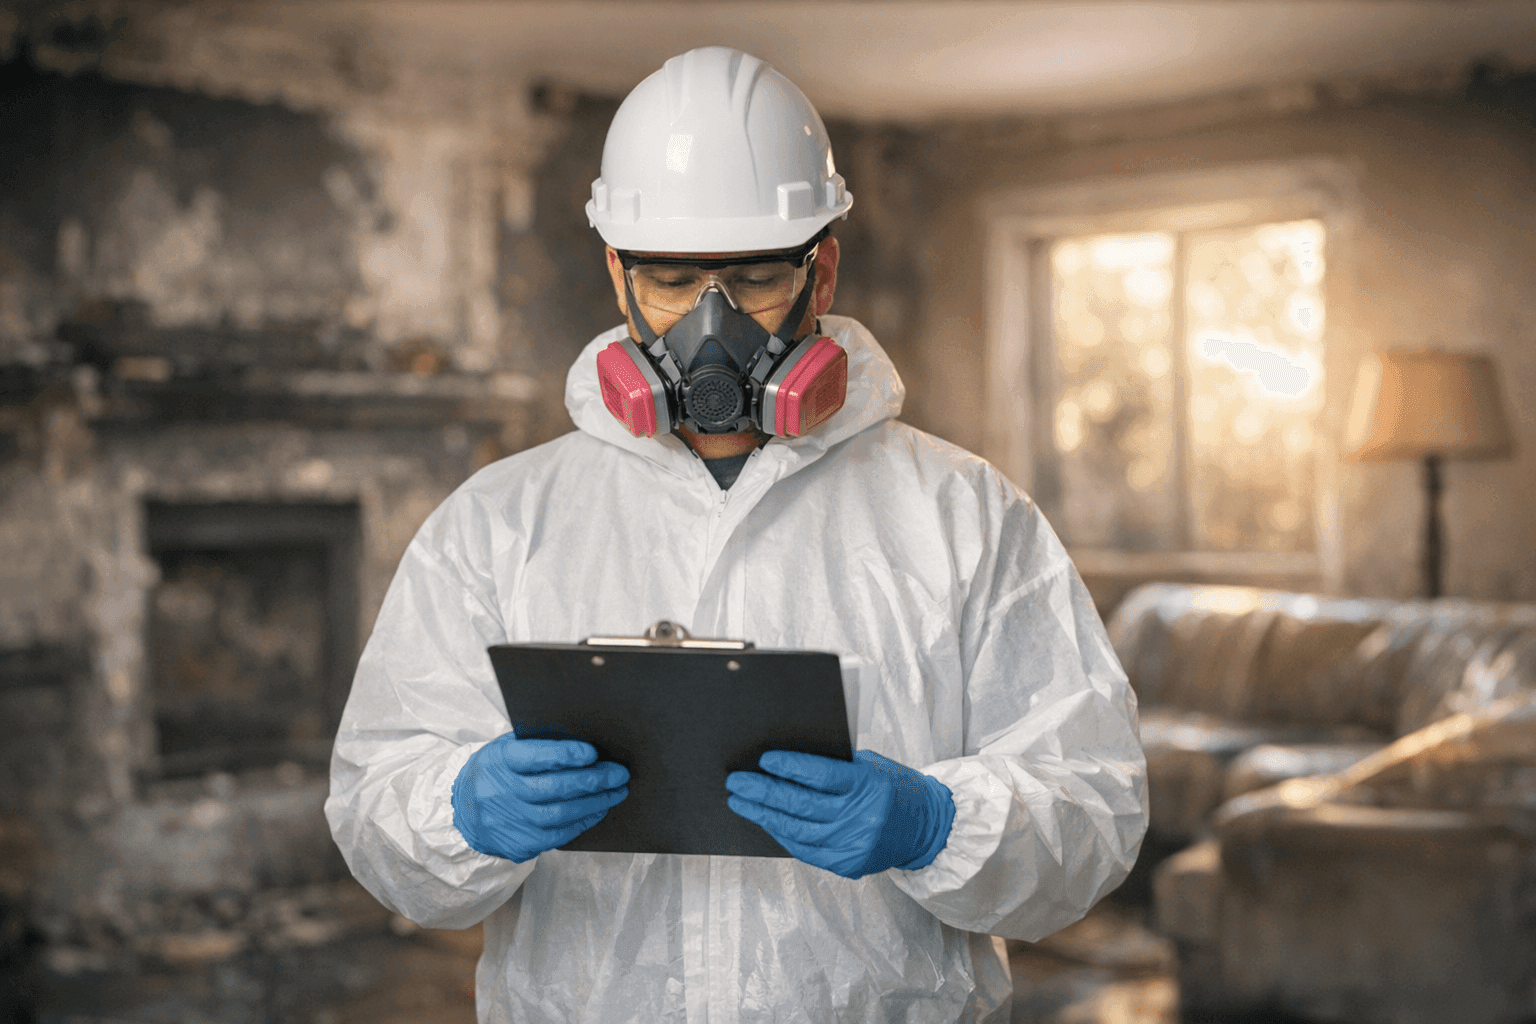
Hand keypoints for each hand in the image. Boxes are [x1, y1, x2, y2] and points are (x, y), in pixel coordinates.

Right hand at [452, 734, 628, 862]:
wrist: (463, 810)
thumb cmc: (497, 771)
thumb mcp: (507, 748)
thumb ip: (538, 743)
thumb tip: (585, 739)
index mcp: (500, 760)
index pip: (535, 757)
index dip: (566, 754)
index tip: (593, 752)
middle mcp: (501, 792)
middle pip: (553, 788)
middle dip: (592, 780)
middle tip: (619, 773)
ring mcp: (508, 821)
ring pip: (559, 814)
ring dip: (594, 803)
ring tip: (616, 792)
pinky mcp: (518, 844)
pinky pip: (557, 836)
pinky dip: (582, 822)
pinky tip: (597, 811)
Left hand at [725, 749, 954, 878]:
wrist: (926, 828)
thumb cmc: (895, 788)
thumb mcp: (871, 766)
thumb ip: (836, 765)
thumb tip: (787, 761)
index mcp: (869, 786)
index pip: (822, 776)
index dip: (790, 767)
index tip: (764, 759)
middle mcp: (861, 819)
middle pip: (802, 804)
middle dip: (764, 792)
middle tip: (737, 781)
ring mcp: (853, 846)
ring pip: (797, 830)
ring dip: (764, 815)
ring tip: (740, 802)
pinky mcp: (847, 865)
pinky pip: (804, 850)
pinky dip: (782, 834)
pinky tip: (765, 821)